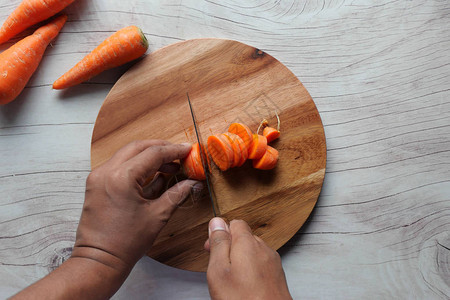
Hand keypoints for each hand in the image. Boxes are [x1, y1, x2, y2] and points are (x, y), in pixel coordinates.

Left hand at [72, 140, 201, 270]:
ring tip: (169, 166)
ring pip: (127, 155)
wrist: (99, 261)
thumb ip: (177, 194)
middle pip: (138, 147)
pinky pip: (119, 167)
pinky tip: (153, 176)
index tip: (188, 150)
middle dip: (161, 148)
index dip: (174, 150)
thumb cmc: (125, 243)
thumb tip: (192, 183)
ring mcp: (98, 177)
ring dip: (148, 157)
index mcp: (122, 177)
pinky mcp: (96, 185)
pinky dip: (136, 167)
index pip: (153, 153)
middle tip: (179, 154)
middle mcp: (106, 172)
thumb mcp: (157, 216)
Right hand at [205, 218, 291, 299]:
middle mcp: (264, 248)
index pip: (235, 223)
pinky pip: (261, 264)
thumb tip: (216, 222)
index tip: (212, 247)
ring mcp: (272, 262)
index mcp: (248, 243)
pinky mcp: (277, 275)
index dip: (221, 233)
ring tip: (231, 279)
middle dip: (230, 247)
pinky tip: (244, 286)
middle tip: (218, 267)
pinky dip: (251, 270)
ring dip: (240, 260)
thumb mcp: (218, 271)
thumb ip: (218, 243)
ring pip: (253, 251)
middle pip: (244, 237)